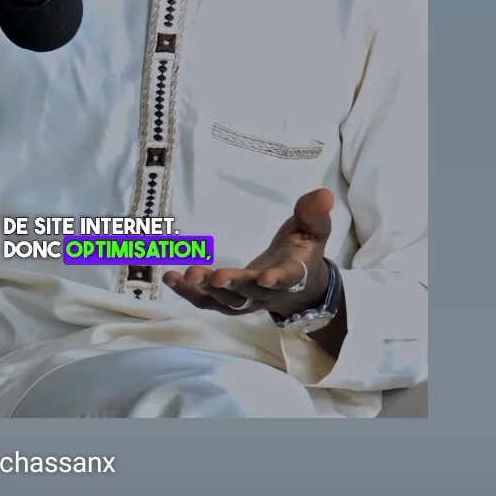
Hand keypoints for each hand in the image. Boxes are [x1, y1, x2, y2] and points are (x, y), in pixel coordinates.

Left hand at [164, 188, 334, 319]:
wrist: (300, 287)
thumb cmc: (303, 251)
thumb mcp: (313, 230)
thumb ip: (314, 214)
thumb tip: (323, 193)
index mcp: (292, 274)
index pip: (287, 279)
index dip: (277, 280)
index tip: (265, 277)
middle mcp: (268, 293)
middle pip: (249, 294)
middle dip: (232, 285)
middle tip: (214, 277)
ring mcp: (247, 300)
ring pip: (225, 301)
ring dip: (204, 291)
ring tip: (184, 275)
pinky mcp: (231, 301)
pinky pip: (208, 302)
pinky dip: (190, 293)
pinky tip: (171, 278)